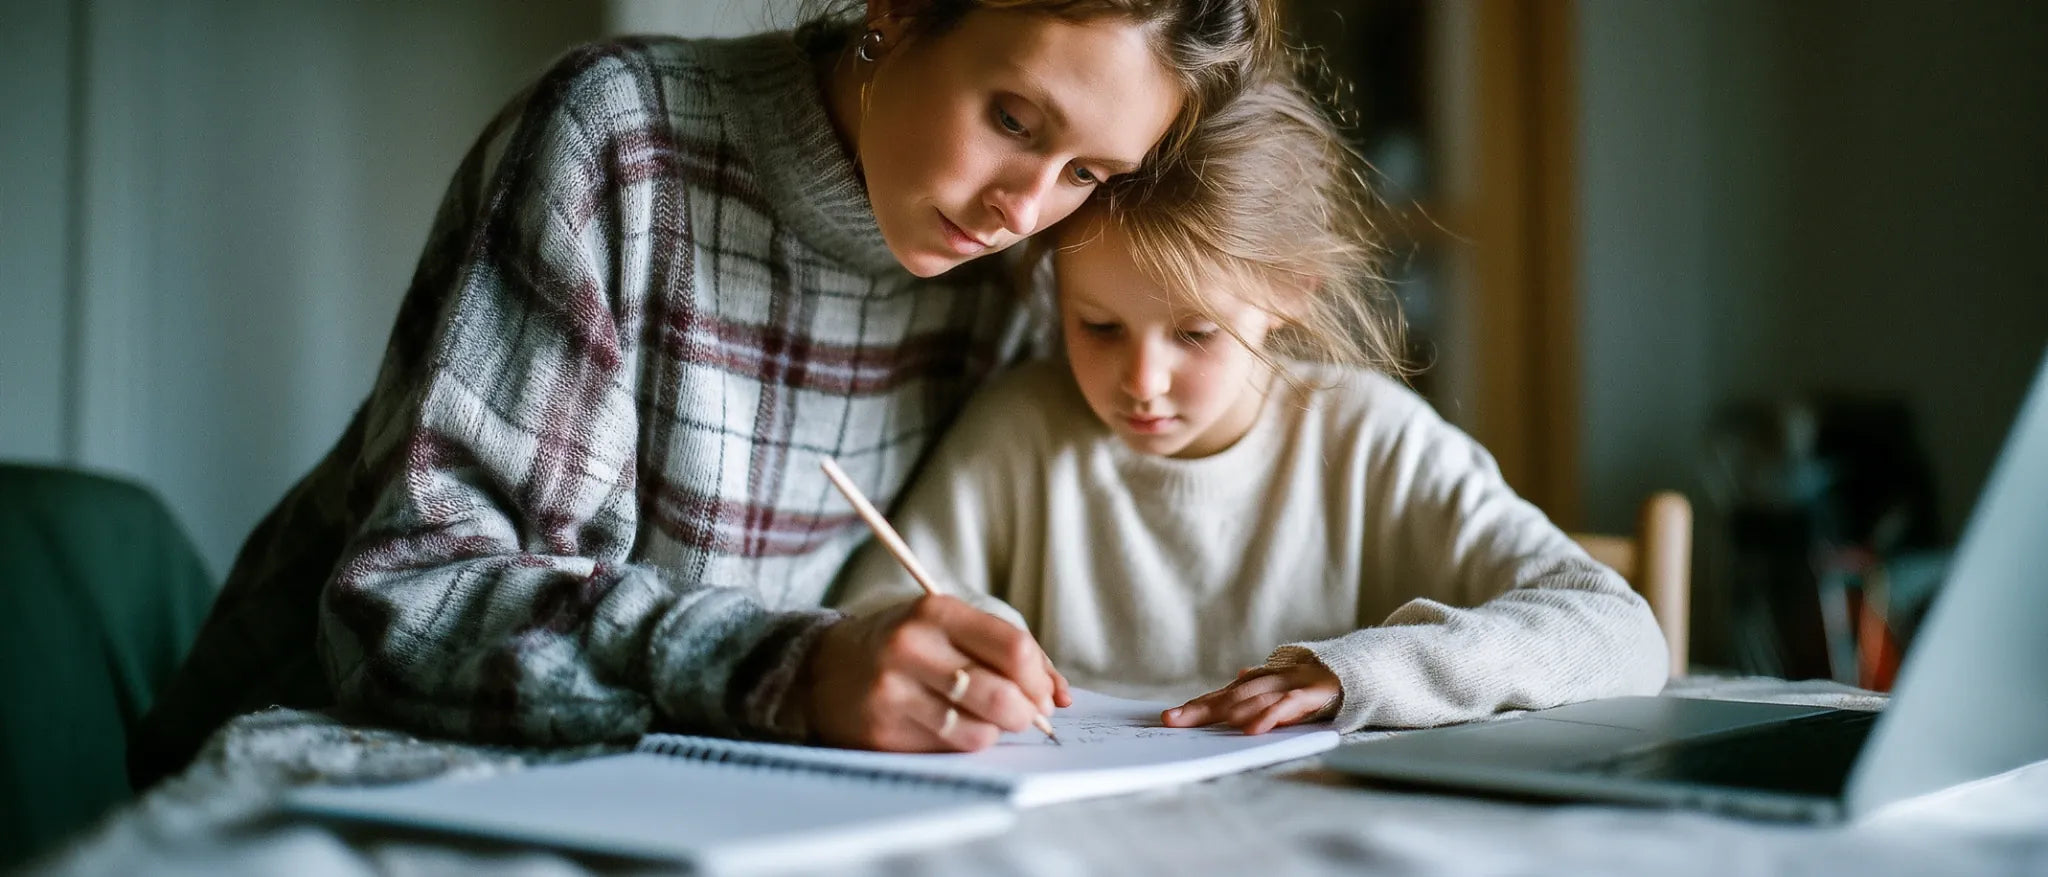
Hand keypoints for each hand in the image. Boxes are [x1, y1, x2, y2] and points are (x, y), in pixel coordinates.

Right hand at [803, 595, 1069, 751]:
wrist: (826, 670)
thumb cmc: (908, 647)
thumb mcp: (951, 628)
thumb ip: (1011, 653)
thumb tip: (1061, 696)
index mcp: (935, 611)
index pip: (1013, 648)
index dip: (1039, 678)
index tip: (1044, 693)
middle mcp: (911, 648)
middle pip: (1002, 695)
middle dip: (1027, 713)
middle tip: (1026, 715)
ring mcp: (893, 693)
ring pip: (980, 731)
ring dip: (995, 731)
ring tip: (983, 718)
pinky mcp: (882, 732)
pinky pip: (950, 750)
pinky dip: (964, 744)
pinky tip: (950, 728)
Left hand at [1161, 662, 1341, 734]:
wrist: (1350, 672)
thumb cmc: (1309, 685)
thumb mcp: (1279, 689)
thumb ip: (1258, 689)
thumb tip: (1238, 677)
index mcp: (1258, 683)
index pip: (1221, 696)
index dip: (1195, 706)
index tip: (1169, 718)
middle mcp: (1268, 682)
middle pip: (1229, 696)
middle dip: (1200, 709)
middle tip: (1173, 720)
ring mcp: (1288, 686)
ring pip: (1253, 699)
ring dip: (1226, 712)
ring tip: (1201, 723)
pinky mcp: (1309, 695)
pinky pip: (1285, 707)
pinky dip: (1268, 717)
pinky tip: (1251, 730)